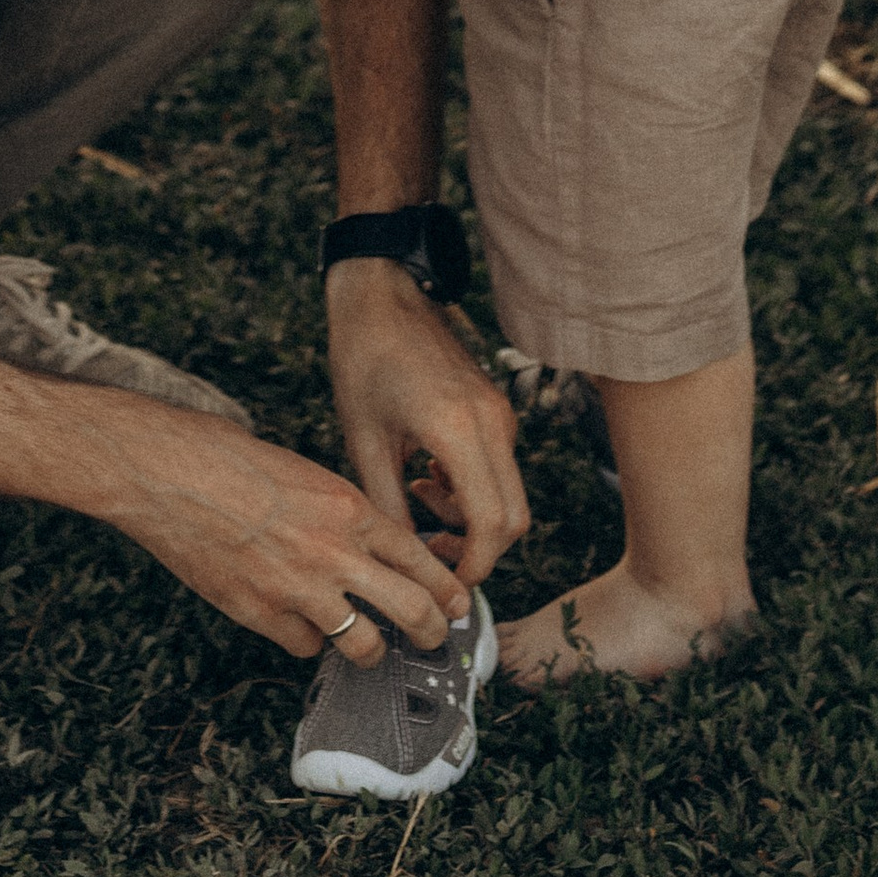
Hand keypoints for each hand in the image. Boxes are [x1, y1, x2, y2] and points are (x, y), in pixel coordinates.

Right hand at [94, 395, 466, 667]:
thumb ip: (342, 514)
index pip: (421, 561)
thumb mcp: (305, 473)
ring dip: (372, 651)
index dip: (447, 590)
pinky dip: (306, 641)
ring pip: (363, 646)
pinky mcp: (260, 615)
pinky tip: (299, 624)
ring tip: (372, 650)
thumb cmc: (229, 459)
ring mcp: (297, 590)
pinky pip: (304, 647)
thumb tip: (371, 549)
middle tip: (436, 641)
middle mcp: (333, 553)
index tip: (459, 605)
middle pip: (412, 612)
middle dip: (433, 633)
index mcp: (349, 508)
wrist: (167, 473)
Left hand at [325, 259, 528, 590]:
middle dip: (478, 549)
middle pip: (514, 517)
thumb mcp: (364, 441)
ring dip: (471, 517)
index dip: (474, 564)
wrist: (380, 295)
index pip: (492, 522)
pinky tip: (428, 474)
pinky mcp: (495, 407)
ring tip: (417, 499)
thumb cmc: (363, 358)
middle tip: (432, 550)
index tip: (447, 581)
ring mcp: (499, 412)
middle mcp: (492, 422)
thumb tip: (403, 560)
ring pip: (509, 494)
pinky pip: (501, 467)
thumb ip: (388, 506)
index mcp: (459, 430)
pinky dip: (472, 489)